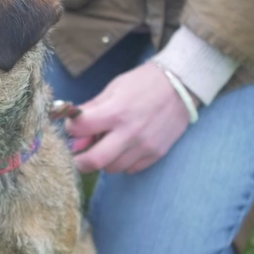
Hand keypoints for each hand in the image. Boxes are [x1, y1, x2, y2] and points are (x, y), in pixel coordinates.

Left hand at [66, 62, 200, 173]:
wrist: (182, 86)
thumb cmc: (143, 84)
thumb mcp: (113, 89)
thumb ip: (91, 110)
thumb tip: (74, 133)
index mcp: (116, 112)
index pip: (80, 130)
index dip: (71, 129)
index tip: (74, 128)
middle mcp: (130, 133)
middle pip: (95, 161)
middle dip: (80, 161)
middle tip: (78, 156)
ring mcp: (145, 146)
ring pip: (112, 168)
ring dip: (104, 160)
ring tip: (107, 145)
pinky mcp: (156, 154)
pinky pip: (131, 169)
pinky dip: (122, 162)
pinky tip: (124, 148)